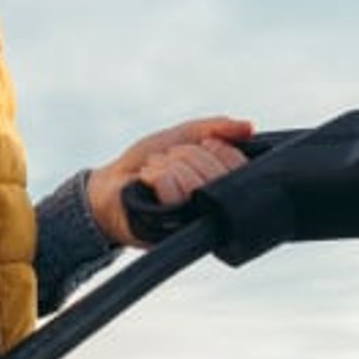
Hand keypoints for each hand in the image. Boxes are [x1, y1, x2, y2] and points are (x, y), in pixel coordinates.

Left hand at [87, 115, 254, 245]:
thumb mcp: (183, 135)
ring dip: (169, 164)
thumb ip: (215, 128)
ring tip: (155, 172)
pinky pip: (173, 189)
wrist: (109, 185)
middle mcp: (211, 207)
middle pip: (217, 173)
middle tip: (171, 160)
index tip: (201, 145)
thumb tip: (249, 127)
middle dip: (187, 154)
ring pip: (195, 180)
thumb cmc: (146, 163)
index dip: (218, 147)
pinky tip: (147, 181)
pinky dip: (157, 175)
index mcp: (220, 185)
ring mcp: (192, 222)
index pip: (239, 165)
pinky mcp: (171, 231)